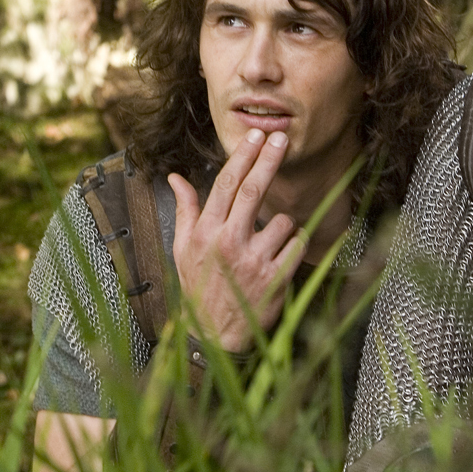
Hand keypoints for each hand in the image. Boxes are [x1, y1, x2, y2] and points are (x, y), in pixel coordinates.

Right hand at [167, 129, 305, 354]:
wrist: (213, 336)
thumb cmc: (198, 285)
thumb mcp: (182, 247)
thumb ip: (185, 209)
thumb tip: (175, 177)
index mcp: (205, 232)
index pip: (226, 184)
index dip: (243, 156)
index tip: (256, 135)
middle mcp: (228, 243)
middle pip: (253, 190)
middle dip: (269, 159)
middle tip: (281, 138)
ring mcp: (254, 261)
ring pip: (281, 220)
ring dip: (281, 224)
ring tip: (268, 241)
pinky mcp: (276, 279)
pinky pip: (297, 245)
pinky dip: (294, 244)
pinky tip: (281, 254)